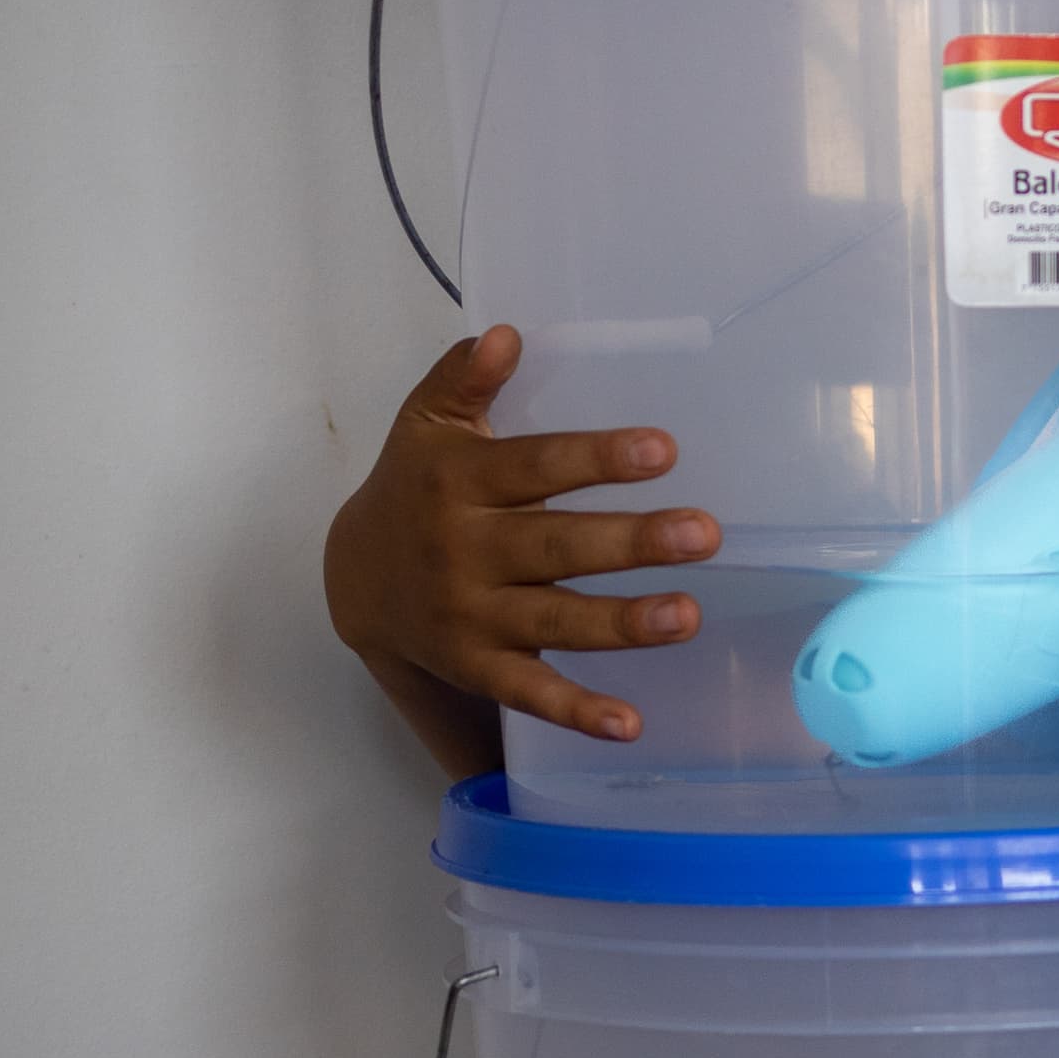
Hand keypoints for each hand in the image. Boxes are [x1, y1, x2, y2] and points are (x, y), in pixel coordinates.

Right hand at [324, 325, 720, 764]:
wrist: (355, 578)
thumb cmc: (413, 487)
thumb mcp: (425, 424)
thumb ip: (463, 379)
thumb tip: (503, 334)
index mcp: (459, 482)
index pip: (536, 467)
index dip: (597, 459)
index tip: (663, 451)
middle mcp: (465, 551)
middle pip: (556, 547)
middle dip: (631, 543)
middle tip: (703, 535)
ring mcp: (471, 616)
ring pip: (554, 622)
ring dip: (622, 624)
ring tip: (687, 616)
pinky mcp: (477, 668)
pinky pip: (530, 694)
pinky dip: (577, 713)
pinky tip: (630, 723)